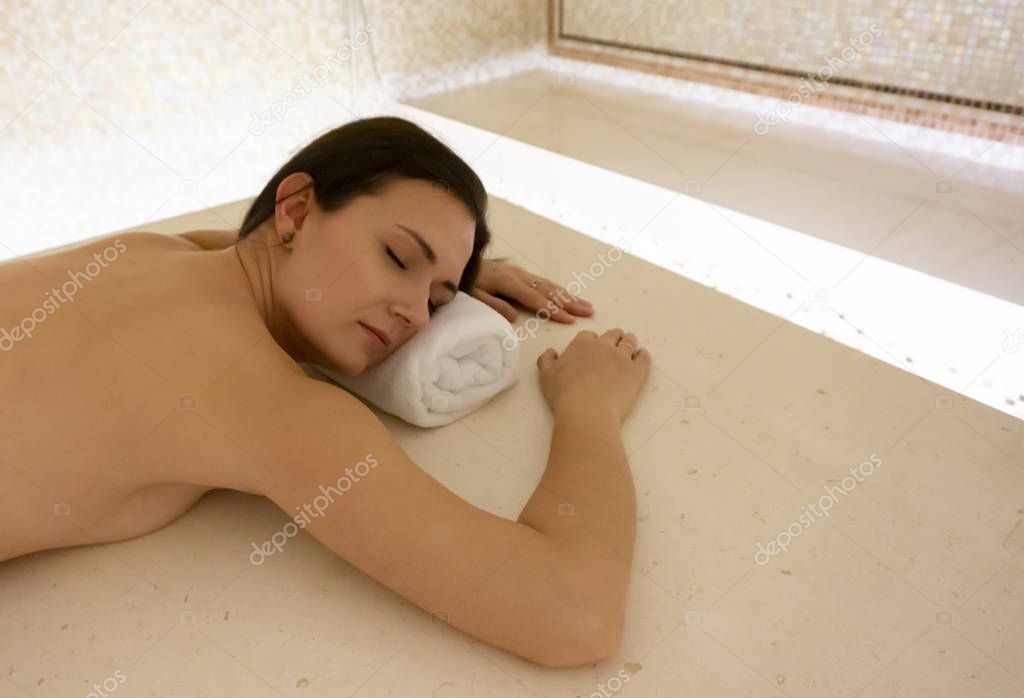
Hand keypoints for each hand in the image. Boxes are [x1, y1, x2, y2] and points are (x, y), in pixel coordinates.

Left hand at [471, 258, 593, 323]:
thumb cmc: (466, 282)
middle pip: (548, 290)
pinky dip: (559, 289)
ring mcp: (521, 272)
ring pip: (549, 284)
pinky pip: (544, 282)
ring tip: (586, 305)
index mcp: (507, 281)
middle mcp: (518, 274)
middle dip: (569, 302)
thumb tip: (513, 317)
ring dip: (569, 295)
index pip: (535, 298)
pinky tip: (569, 296)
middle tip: (588, 311)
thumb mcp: (472, 296)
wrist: (461, 261)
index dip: (552, 310)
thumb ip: (492, 305)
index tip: (569, 320)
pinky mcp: (521, 272)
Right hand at [537, 328, 651, 424]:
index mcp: (581, 344)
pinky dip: (643, 355)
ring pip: (629, 343)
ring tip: (630, 343)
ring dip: (629, 342)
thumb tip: (550, 352)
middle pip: (612, 335)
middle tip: (616, 341)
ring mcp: (622, 357)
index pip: (589, 336)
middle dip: (614, 337)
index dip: (592, 341)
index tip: (593, 346)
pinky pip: (643, 358)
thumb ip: (546, 361)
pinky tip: (642, 355)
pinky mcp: (636, 371)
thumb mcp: (546, 376)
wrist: (587, 410)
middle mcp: (603, 346)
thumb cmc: (564, 394)